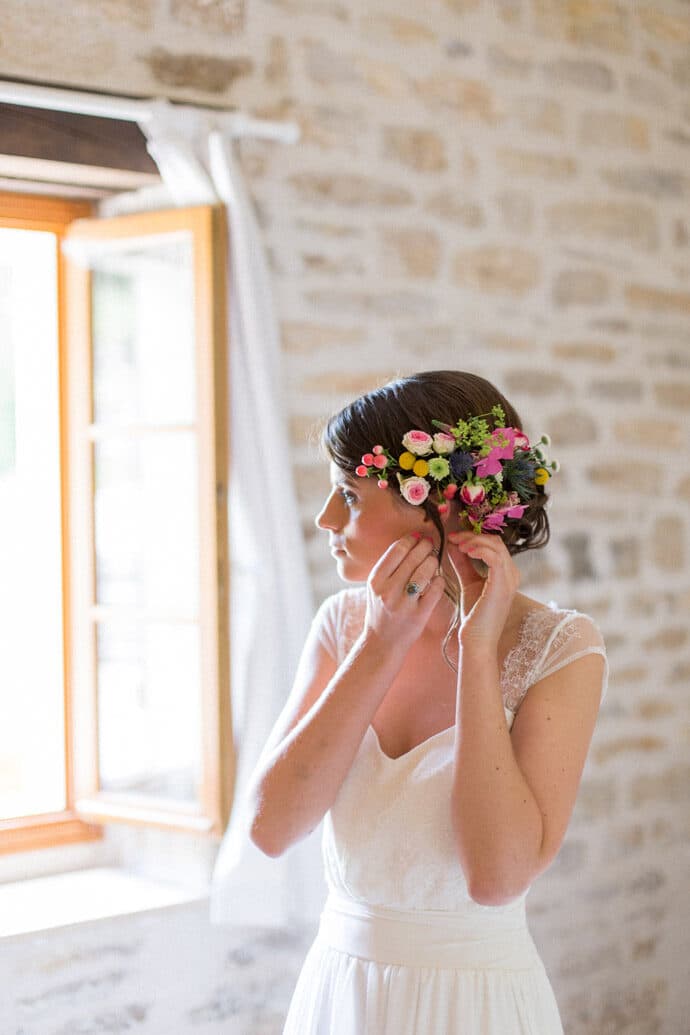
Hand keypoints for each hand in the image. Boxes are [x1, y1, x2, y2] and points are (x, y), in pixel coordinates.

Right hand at [363, 533, 446, 649]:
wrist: (381, 643)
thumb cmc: (381, 610)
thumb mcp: (376, 587)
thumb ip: (390, 567)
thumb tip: (411, 541)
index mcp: (375, 580)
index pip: (396, 550)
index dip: (411, 540)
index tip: (418, 537)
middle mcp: (388, 590)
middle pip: (413, 558)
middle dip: (425, 547)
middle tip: (431, 544)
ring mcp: (404, 603)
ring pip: (425, 572)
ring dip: (433, 562)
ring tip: (434, 561)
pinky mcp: (418, 615)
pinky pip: (435, 590)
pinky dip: (439, 581)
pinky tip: (437, 580)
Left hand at [446, 530, 519, 652]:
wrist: (476, 640)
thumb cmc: (474, 615)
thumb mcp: (467, 582)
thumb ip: (463, 563)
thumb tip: (453, 544)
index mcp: (506, 573)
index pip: (494, 544)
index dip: (474, 536)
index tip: (453, 537)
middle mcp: (512, 574)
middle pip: (495, 541)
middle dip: (472, 536)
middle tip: (453, 538)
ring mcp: (510, 579)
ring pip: (495, 545)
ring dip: (473, 541)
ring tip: (457, 545)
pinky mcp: (502, 585)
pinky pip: (494, 557)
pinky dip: (479, 549)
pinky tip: (465, 551)